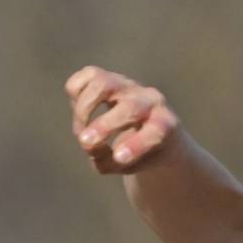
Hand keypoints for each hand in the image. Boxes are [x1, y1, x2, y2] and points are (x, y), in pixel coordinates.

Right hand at [64, 65, 180, 175]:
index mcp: (165, 124)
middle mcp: (149, 99)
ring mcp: (127, 84)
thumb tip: (87, 143)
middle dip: (105, 125)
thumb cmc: (142, 153)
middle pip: (130, 107)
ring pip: (102, 84)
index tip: (119, 158)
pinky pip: (87, 76)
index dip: (137, 144)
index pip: (156, 131)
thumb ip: (107, 161)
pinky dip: (77, 95)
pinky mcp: (107, 76)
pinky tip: (82, 113)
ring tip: (80, 133)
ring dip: (84, 110)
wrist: (149, 127)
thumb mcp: (130, 166)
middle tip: (85, 143)